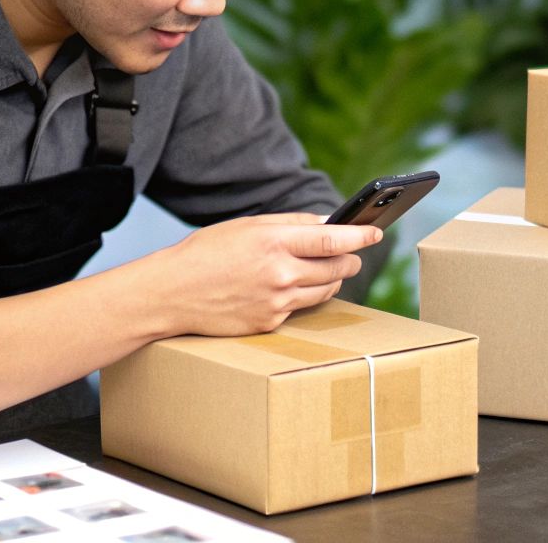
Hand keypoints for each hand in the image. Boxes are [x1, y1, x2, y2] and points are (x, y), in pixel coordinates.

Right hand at [150, 213, 382, 337]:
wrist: (172, 293)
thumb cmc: (206, 253)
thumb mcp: (246, 226)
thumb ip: (289, 224)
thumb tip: (327, 223)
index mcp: (273, 242)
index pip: (332, 240)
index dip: (359, 237)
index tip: (375, 233)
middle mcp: (279, 274)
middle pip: (336, 268)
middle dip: (350, 259)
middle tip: (353, 254)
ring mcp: (276, 302)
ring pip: (325, 290)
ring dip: (333, 279)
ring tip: (329, 269)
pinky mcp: (270, 323)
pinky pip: (300, 309)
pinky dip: (302, 296)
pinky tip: (291, 288)